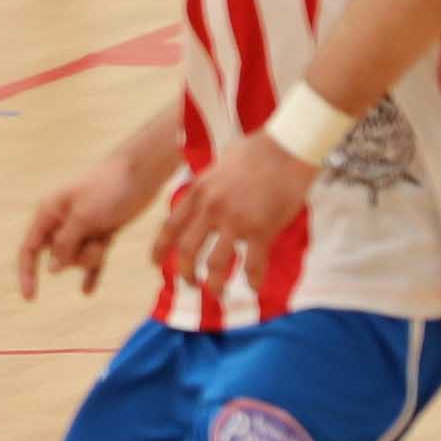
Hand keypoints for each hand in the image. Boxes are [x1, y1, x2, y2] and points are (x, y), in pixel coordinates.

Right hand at [17, 150, 165, 300]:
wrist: (140, 173)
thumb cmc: (108, 189)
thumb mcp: (84, 217)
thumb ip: (66, 243)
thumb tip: (52, 269)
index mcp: (49, 212)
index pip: (30, 248)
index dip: (27, 273)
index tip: (30, 298)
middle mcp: (62, 221)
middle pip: (59, 257)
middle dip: (76, 258)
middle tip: (95, 239)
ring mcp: (83, 227)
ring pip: (79, 259)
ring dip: (93, 256)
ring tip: (106, 236)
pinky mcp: (102, 232)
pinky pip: (93, 259)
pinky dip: (92, 273)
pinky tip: (87, 292)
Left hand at [152, 132, 321, 298]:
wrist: (286, 148)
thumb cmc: (256, 151)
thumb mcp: (219, 166)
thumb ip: (208, 187)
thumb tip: (203, 199)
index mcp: (199, 192)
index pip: (171, 226)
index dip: (160, 249)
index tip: (154, 263)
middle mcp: (211, 209)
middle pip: (187, 250)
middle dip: (185, 272)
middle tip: (190, 284)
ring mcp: (235, 221)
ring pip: (216, 264)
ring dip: (214, 283)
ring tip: (216, 293)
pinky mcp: (261, 230)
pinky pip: (253, 265)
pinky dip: (253, 281)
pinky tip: (254, 288)